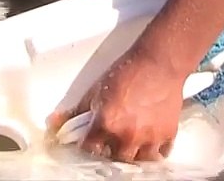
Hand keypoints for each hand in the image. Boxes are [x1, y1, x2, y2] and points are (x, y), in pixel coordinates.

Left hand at [46, 45, 186, 163]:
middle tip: (110, 137)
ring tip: (130, 141)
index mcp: (106, 123)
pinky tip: (149, 141)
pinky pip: (160, 153)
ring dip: (132, 153)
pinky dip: (154, 150)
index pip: (89, 148)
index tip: (89, 138)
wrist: (159, 63)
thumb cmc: (128, 71)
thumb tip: (56, 122)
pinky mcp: (167, 134)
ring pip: (138, 160)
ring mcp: (149, 137)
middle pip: (114, 157)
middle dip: (110, 149)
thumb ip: (76, 111)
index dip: (87, 143)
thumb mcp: (96, 89)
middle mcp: (127, 135)